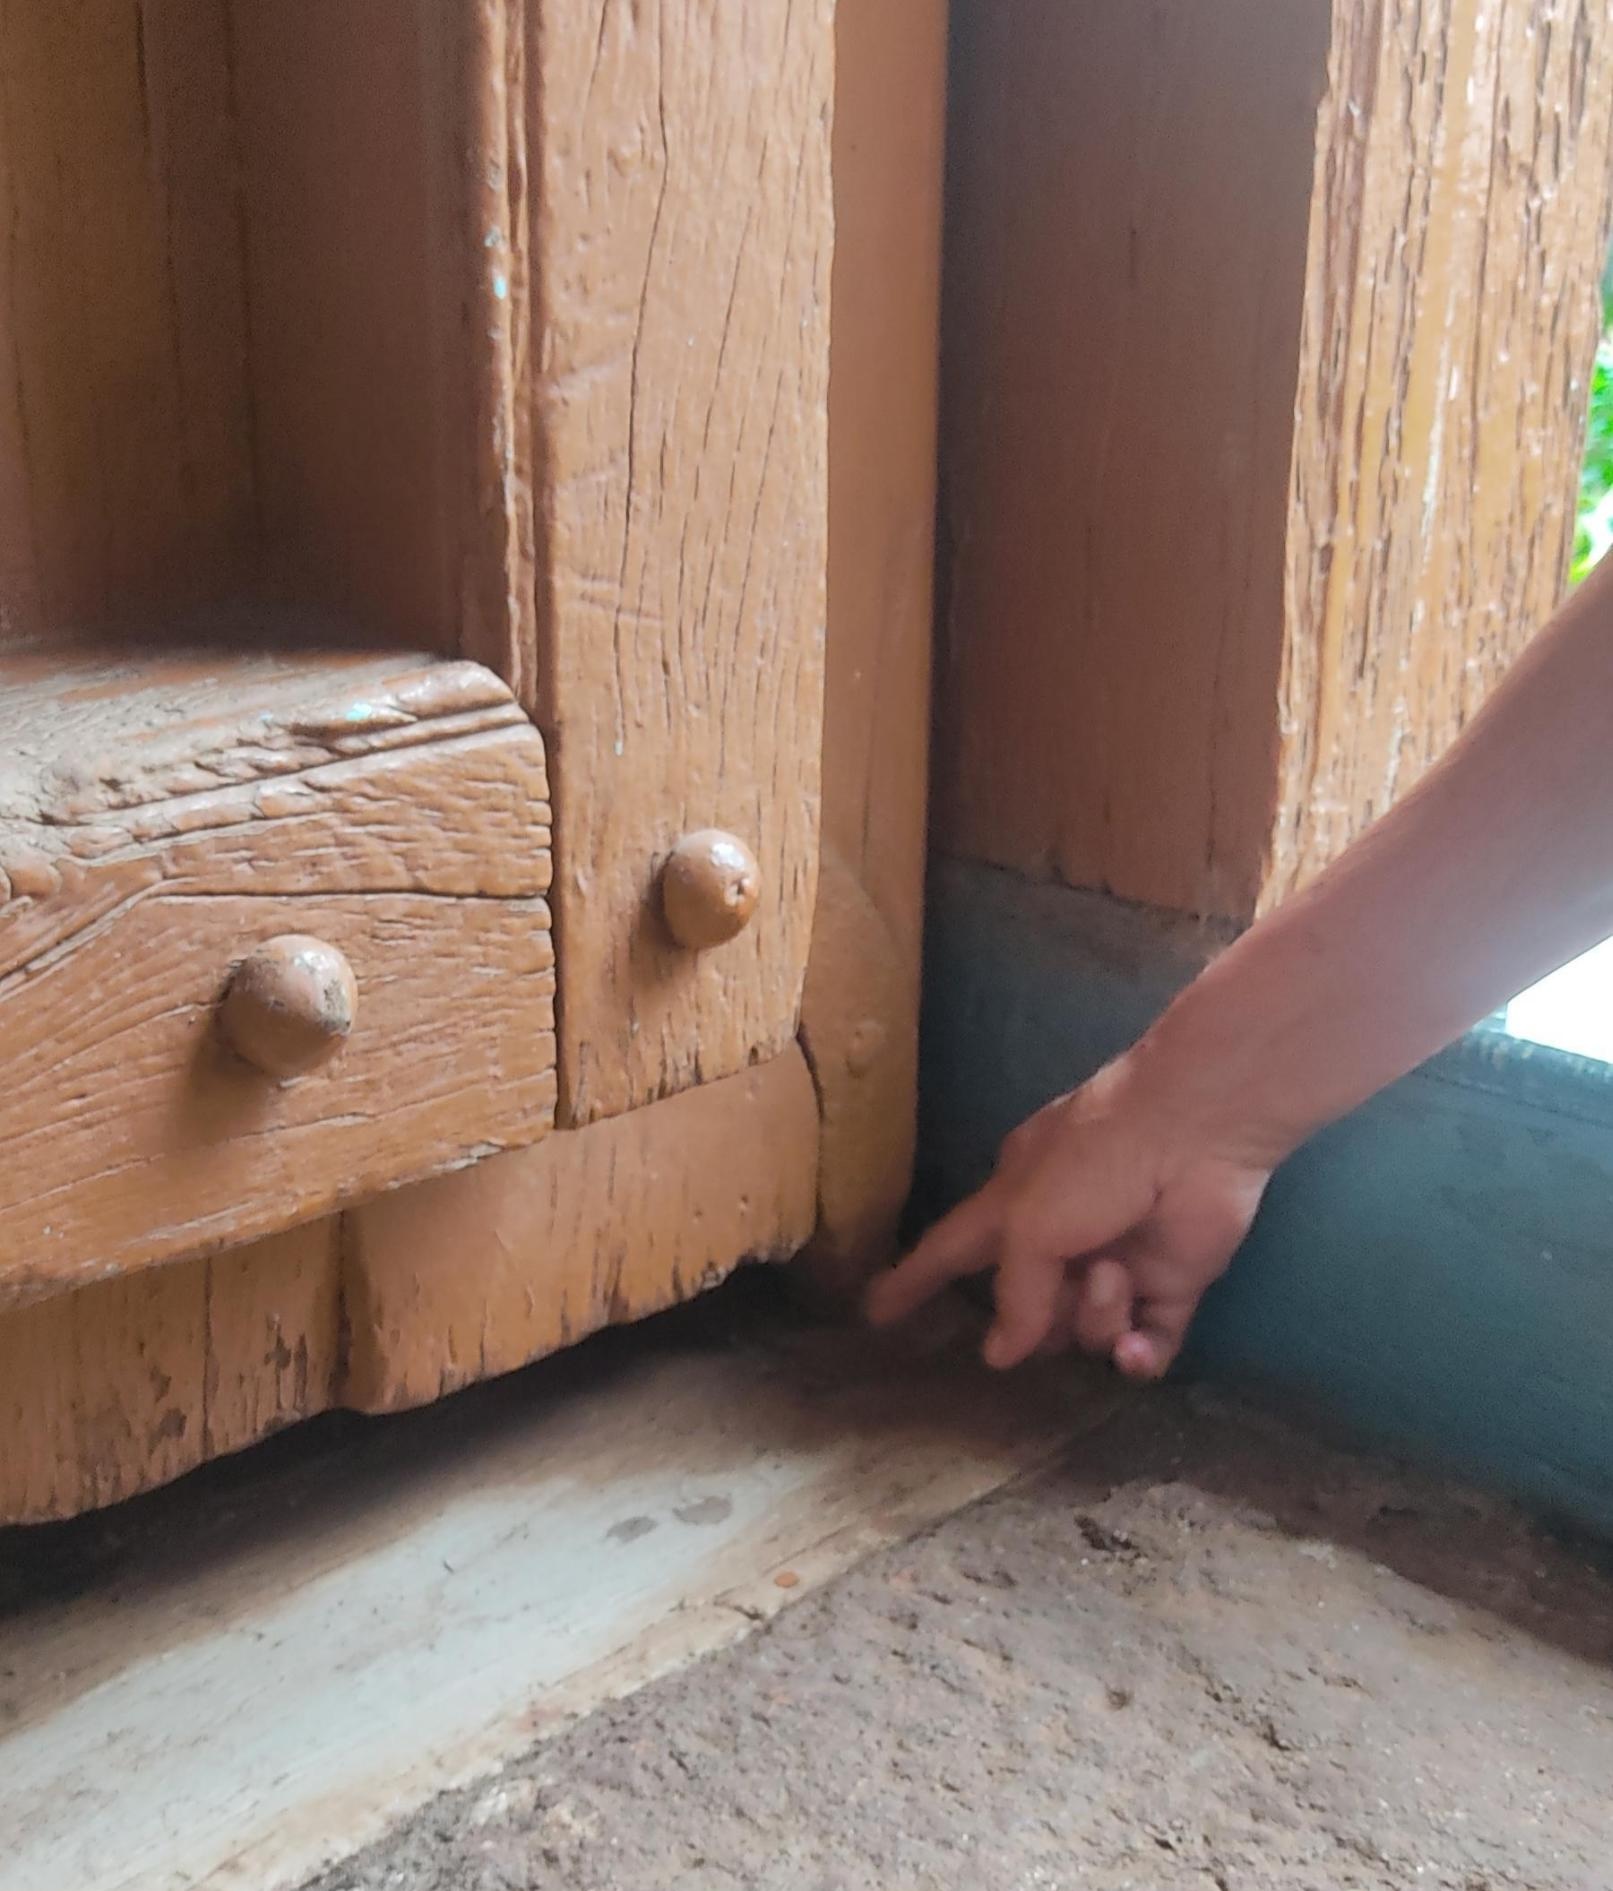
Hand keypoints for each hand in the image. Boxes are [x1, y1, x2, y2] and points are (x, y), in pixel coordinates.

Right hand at [865, 1051, 1271, 1378]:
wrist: (1193, 1133)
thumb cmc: (1095, 1160)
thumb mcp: (1028, 1221)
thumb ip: (1013, 1293)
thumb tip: (1000, 1353)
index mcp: (1011, 1204)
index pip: (950, 1250)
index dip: (913, 1281)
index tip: (874, 1313)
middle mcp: (1062, 1239)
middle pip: (1027, 1311)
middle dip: (1037, 1318)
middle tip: (1056, 1292)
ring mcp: (1117, 1266)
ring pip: (1084, 1332)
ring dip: (1094, 1314)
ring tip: (1116, 1273)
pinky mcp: (1172, 1287)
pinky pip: (1145, 1348)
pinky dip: (1137, 1355)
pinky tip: (1135, 1349)